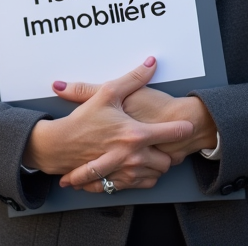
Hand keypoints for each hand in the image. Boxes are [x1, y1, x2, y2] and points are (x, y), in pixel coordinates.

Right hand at [22, 57, 192, 191]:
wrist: (61, 145)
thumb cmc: (83, 120)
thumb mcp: (108, 93)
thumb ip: (133, 77)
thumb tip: (151, 63)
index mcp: (136, 134)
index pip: (173, 133)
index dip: (183, 128)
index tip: (186, 125)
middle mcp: (134, 156)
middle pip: (167, 161)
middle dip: (167, 152)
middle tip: (159, 141)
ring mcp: (126, 172)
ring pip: (156, 174)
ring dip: (155, 165)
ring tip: (147, 152)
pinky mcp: (118, 182)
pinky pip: (142, 184)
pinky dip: (143, 177)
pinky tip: (137, 164)